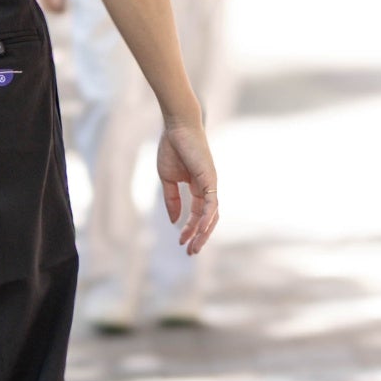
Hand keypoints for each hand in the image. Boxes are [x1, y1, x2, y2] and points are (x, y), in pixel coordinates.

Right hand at [157, 122, 217, 253]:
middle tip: (191, 253)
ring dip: (203, 232)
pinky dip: (206, 218)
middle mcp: (207, 188)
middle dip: (200, 237)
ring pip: (212, 215)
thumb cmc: (172, 148)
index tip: (180, 242)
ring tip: (194, 246)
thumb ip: (172, 200)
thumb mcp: (168, 179)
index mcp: (198, 188)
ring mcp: (210, 184)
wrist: (176, 128)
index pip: (198, 214)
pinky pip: (211, 203)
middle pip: (208, 219)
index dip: (190, 229)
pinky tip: (198, 229)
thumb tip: (174, 221)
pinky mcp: (210, 179)